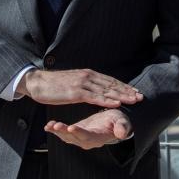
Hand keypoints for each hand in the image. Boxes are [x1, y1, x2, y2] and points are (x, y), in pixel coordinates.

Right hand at [19, 69, 142, 107]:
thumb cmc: (55, 85)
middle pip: (112, 85)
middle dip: (127, 91)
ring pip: (106, 91)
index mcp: (88, 74)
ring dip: (121, 96)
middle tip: (140, 96)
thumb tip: (96, 89)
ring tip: (133, 100)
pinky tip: (116, 103)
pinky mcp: (76, 92)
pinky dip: (107, 100)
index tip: (135, 91)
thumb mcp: (74, 82)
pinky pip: (95, 97)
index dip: (124, 86)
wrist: (38, 82)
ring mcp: (83, 84)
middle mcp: (88, 77)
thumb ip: (86, 84)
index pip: (110, 81)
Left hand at [45, 109, 132, 149]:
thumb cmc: (119, 121)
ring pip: (67, 136)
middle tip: (56, 126)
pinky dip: (56, 129)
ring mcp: (80, 137)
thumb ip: (122, 127)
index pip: (88, 136)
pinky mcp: (76, 132)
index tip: (72, 128)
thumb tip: (122, 133)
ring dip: (58, 131)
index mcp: (99, 137)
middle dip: (64, 132)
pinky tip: (49, 125)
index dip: (80, 133)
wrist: (114, 122)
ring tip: (50, 126)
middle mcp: (88, 140)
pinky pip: (65, 133)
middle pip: (74, 138)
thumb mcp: (123, 121)